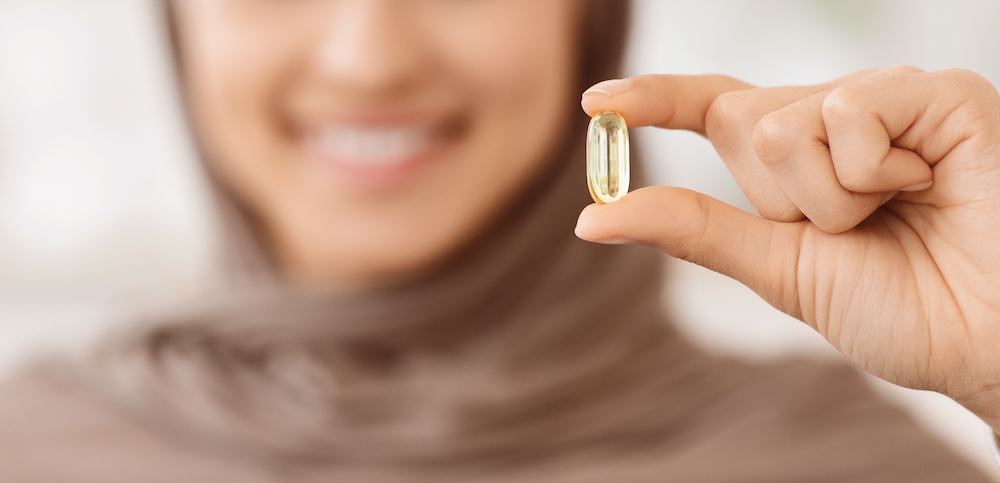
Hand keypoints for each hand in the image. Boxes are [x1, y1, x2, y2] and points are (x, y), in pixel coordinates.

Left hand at [576, 67, 999, 428]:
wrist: (987, 339)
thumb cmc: (899, 307)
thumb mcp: (779, 268)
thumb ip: (693, 231)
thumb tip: (591, 218)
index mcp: (799, 159)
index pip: (715, 110)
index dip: (657, 100)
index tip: (597, 101)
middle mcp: (836, 118)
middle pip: (741, 120)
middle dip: (780, 198)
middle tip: (853, 229)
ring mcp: (887, 101)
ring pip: (786, 122)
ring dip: (829, 198)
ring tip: (896, 214)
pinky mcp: (938, 94)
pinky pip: (849, 111)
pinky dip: (872, 171)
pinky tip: (926, 185)